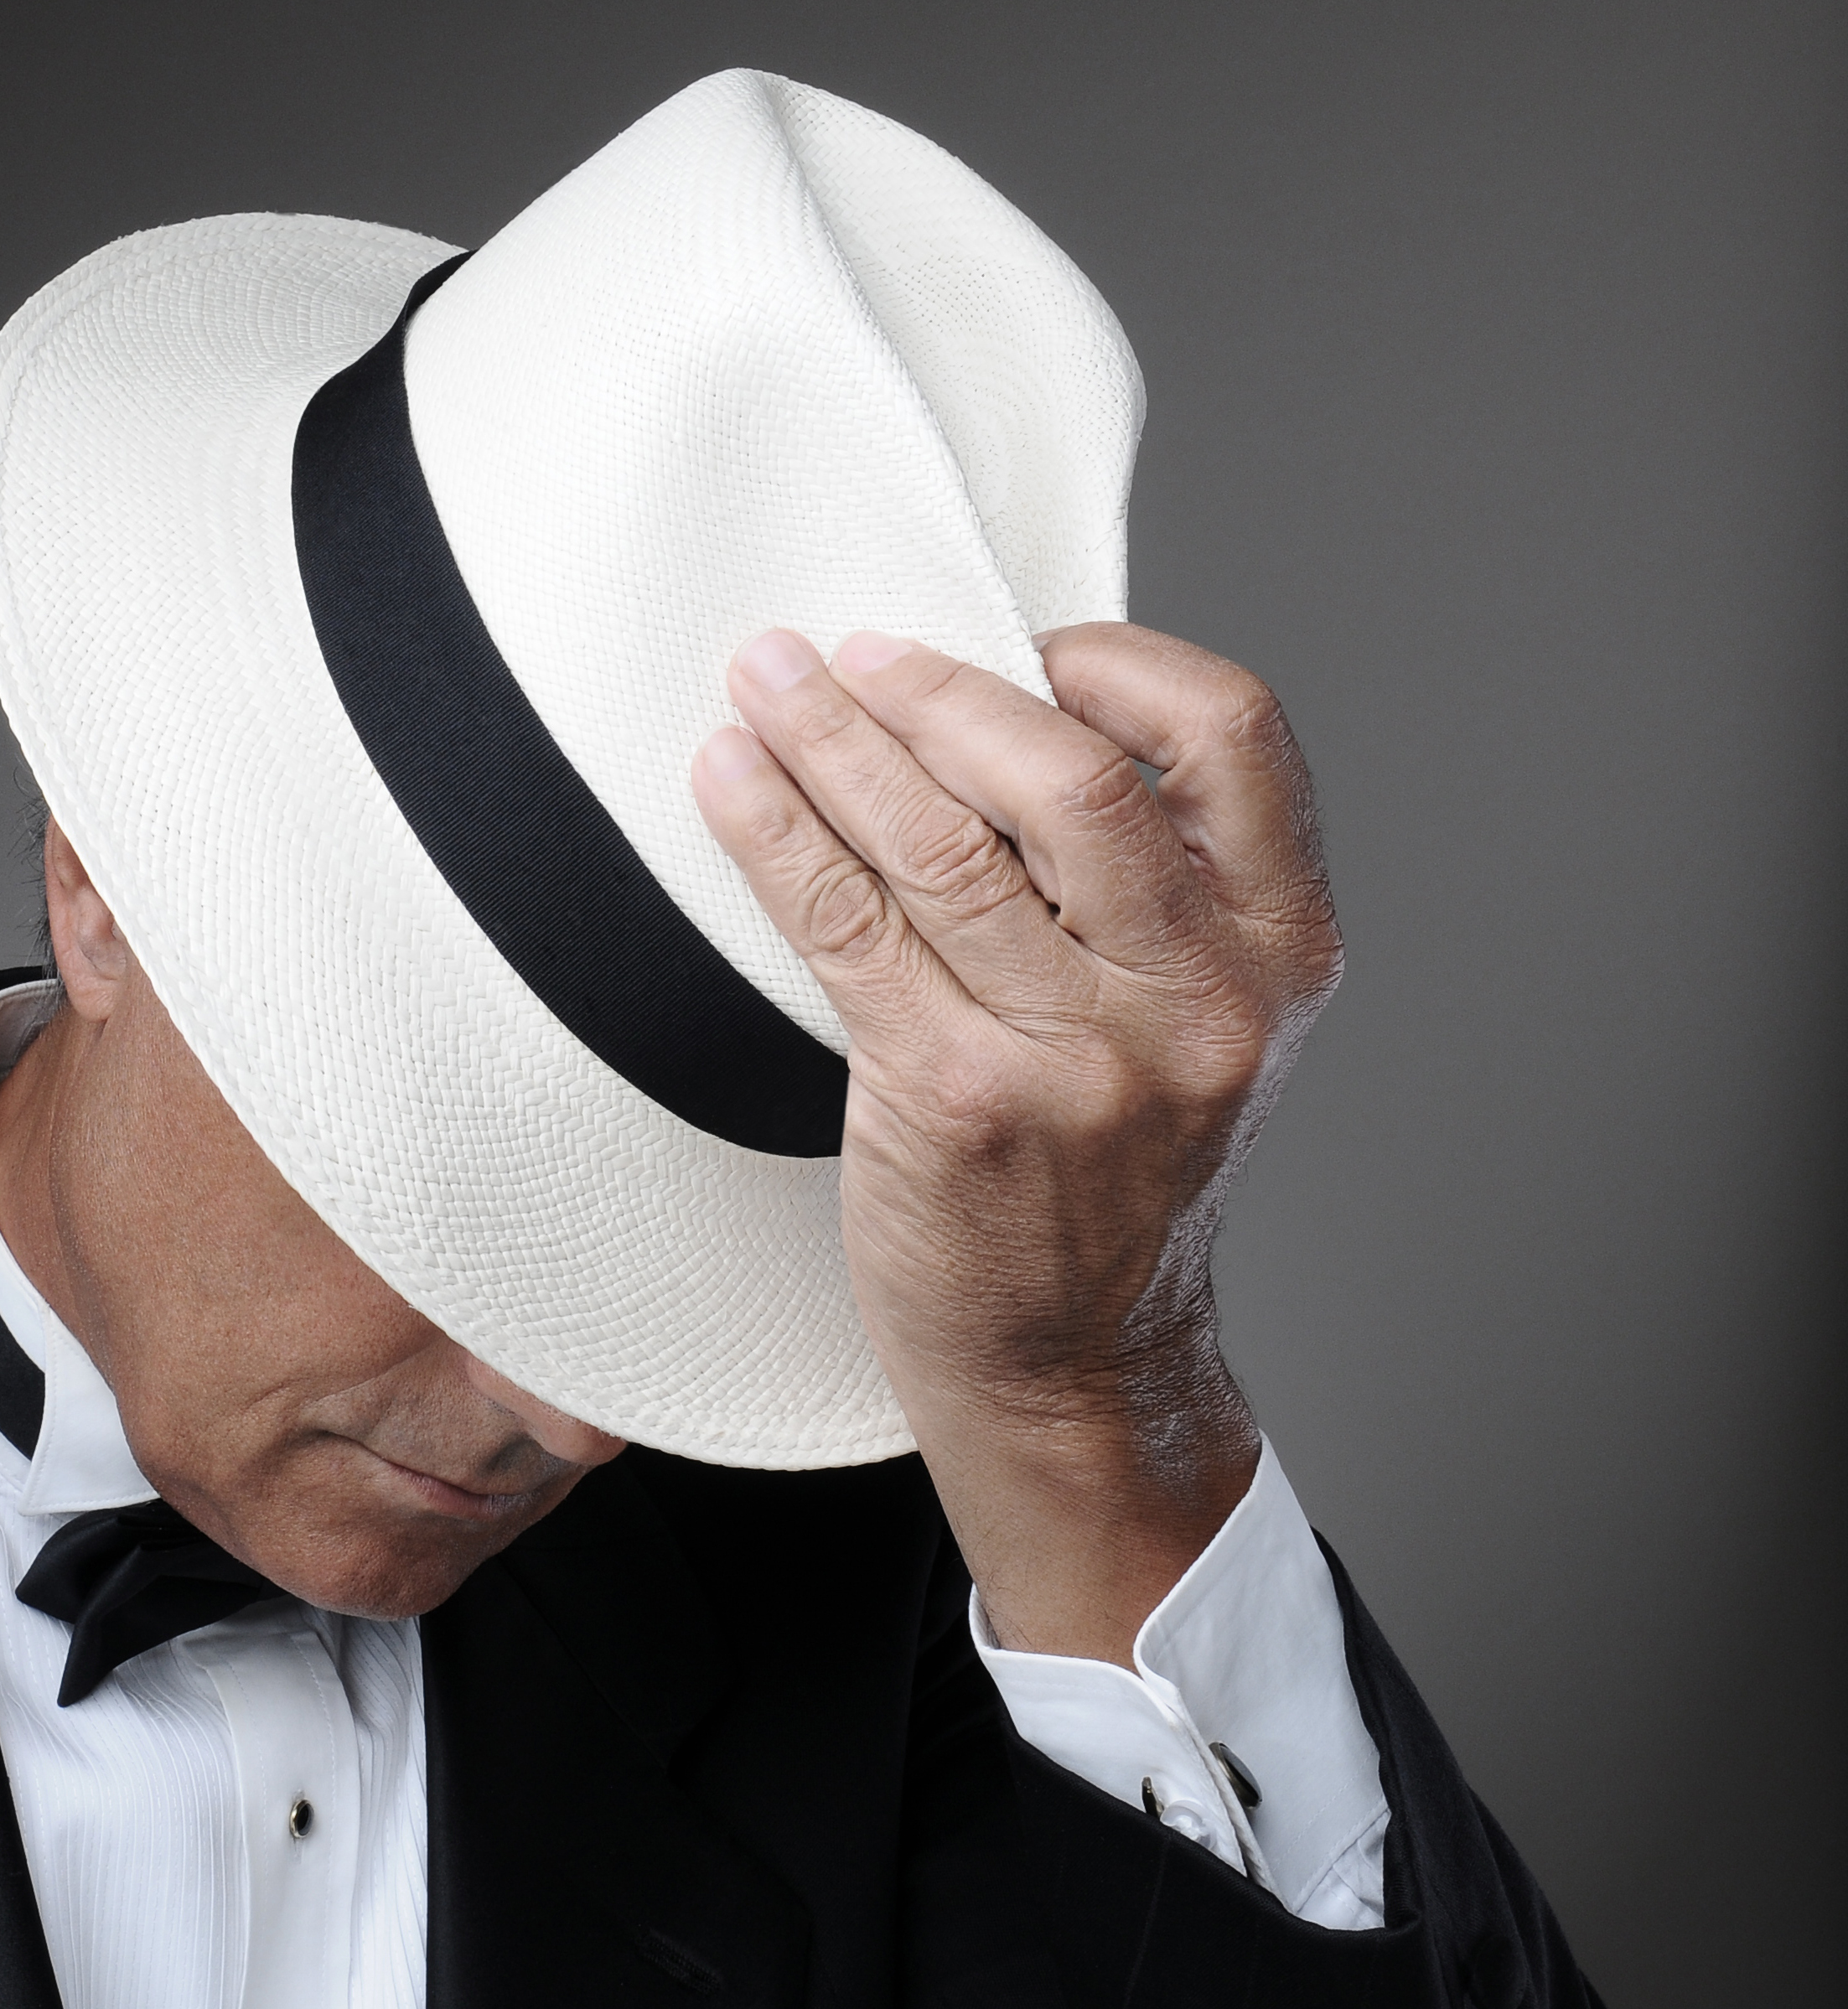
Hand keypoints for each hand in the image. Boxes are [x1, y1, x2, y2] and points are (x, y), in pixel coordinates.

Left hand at [690, 621, 1342, 1663]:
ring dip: (831, 738)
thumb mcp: (1195, 1016)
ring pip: (941, 842)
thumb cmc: (1115, 1169)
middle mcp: (1196, 998)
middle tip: (849, 652)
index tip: (1020, 646)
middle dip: (939, 690)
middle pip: (1068, 775)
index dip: (1116, 662)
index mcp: (1279, 949)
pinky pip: (845, 923)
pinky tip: (729, 779)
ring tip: (762, 678)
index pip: (1229, 733)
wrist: (1075, 1362)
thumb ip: (1148, 882)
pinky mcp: (953, 1100)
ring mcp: (1076, 1056)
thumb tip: (999, 704)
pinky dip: (774, 833)